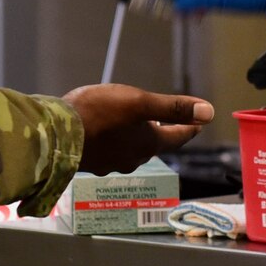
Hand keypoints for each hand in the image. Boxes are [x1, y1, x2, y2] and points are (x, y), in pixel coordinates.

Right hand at [64, 84, 214, 175]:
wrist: (56, 134)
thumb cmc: (99, 114)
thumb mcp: (139, 103)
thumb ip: (173, 108)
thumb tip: (209, 113)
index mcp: (148, 143)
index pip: (177, 137)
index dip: (189, 128)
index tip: (198, 124)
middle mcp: (132, 157)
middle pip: (154, 145)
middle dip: (161, 133)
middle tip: (166, 123)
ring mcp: (111, 163)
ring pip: (130, 149)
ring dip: (135, 138)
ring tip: (134, 126)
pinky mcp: (91, 162)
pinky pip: (110, 151)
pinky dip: (115, 141)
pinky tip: (105, 134)